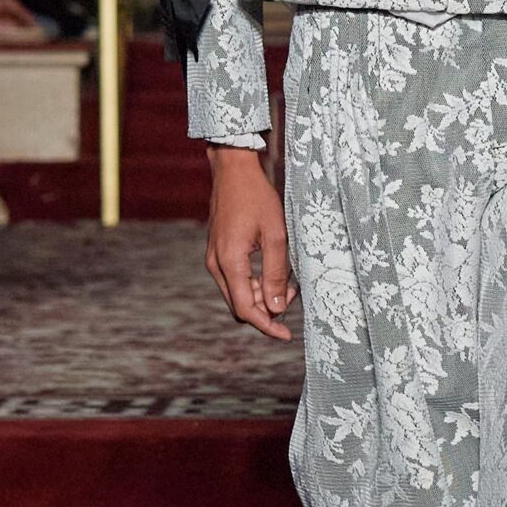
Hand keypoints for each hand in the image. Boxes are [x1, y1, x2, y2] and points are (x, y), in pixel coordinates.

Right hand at [205, 146, 296, 338]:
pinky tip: (272, 271)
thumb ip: (276, 273)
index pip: (246, 309)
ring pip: (237, 294)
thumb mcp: (276, 234)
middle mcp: (216, 265)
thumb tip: (278, 308)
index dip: (267, 326)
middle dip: (266, 310)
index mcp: (229, 262)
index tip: (286, 335)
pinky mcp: (217, 252)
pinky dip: (252, 284)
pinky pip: (234, 280)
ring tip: (286, 280)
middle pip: (240, 306)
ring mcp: (214, 259)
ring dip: (260, 296)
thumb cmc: (257, 197)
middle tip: (292, 294)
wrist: (233, 170)